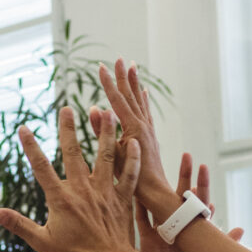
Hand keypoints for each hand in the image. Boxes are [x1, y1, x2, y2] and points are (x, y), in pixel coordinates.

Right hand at [0, 108, 142, 251]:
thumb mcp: (42, 243)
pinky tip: (134, 142)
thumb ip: (20, 225)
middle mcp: (83, 190)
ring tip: (105, 113)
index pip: (41, 167)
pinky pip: (129, 174)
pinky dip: (132, 159)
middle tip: (66, 108)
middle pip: (74, 153)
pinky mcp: (122, 199)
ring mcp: (105, 192)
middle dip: (68, 129)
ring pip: (105, 156)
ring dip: (105, 133)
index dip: (31, 147)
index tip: (23, 128)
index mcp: (61, 199)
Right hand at [98, 60, 176, 214]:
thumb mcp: (113, 156)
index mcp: (133, 128)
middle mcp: (143, 125)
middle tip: (120, 58)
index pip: (117, 100)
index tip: (100, 66)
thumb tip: (96, 109)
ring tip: (132, 67)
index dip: (108, 83)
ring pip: (140, 101)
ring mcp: (149, 130)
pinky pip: (146, 112)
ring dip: (135, 83)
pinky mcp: (151, 137)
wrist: (156, 193)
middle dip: (124, 76)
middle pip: (131, 95)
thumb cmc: (132, 180)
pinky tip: (143, 94)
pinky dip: (143, 100)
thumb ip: (103, 132)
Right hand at [138, 158, 239, 251]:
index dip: (201, 185)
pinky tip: (135, 190)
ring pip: (159, 205)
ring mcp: (162, 234)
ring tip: (157, 166)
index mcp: (194, 232)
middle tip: (187, 157)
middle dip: (184, 177)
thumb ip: (224, 247)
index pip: (199, 202)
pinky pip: (141, 222)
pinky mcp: (147, 244)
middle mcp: (178, 229)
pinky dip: (138, 207)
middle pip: (180, 197)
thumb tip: (240, 230)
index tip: (204, 166)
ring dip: (159, 187)